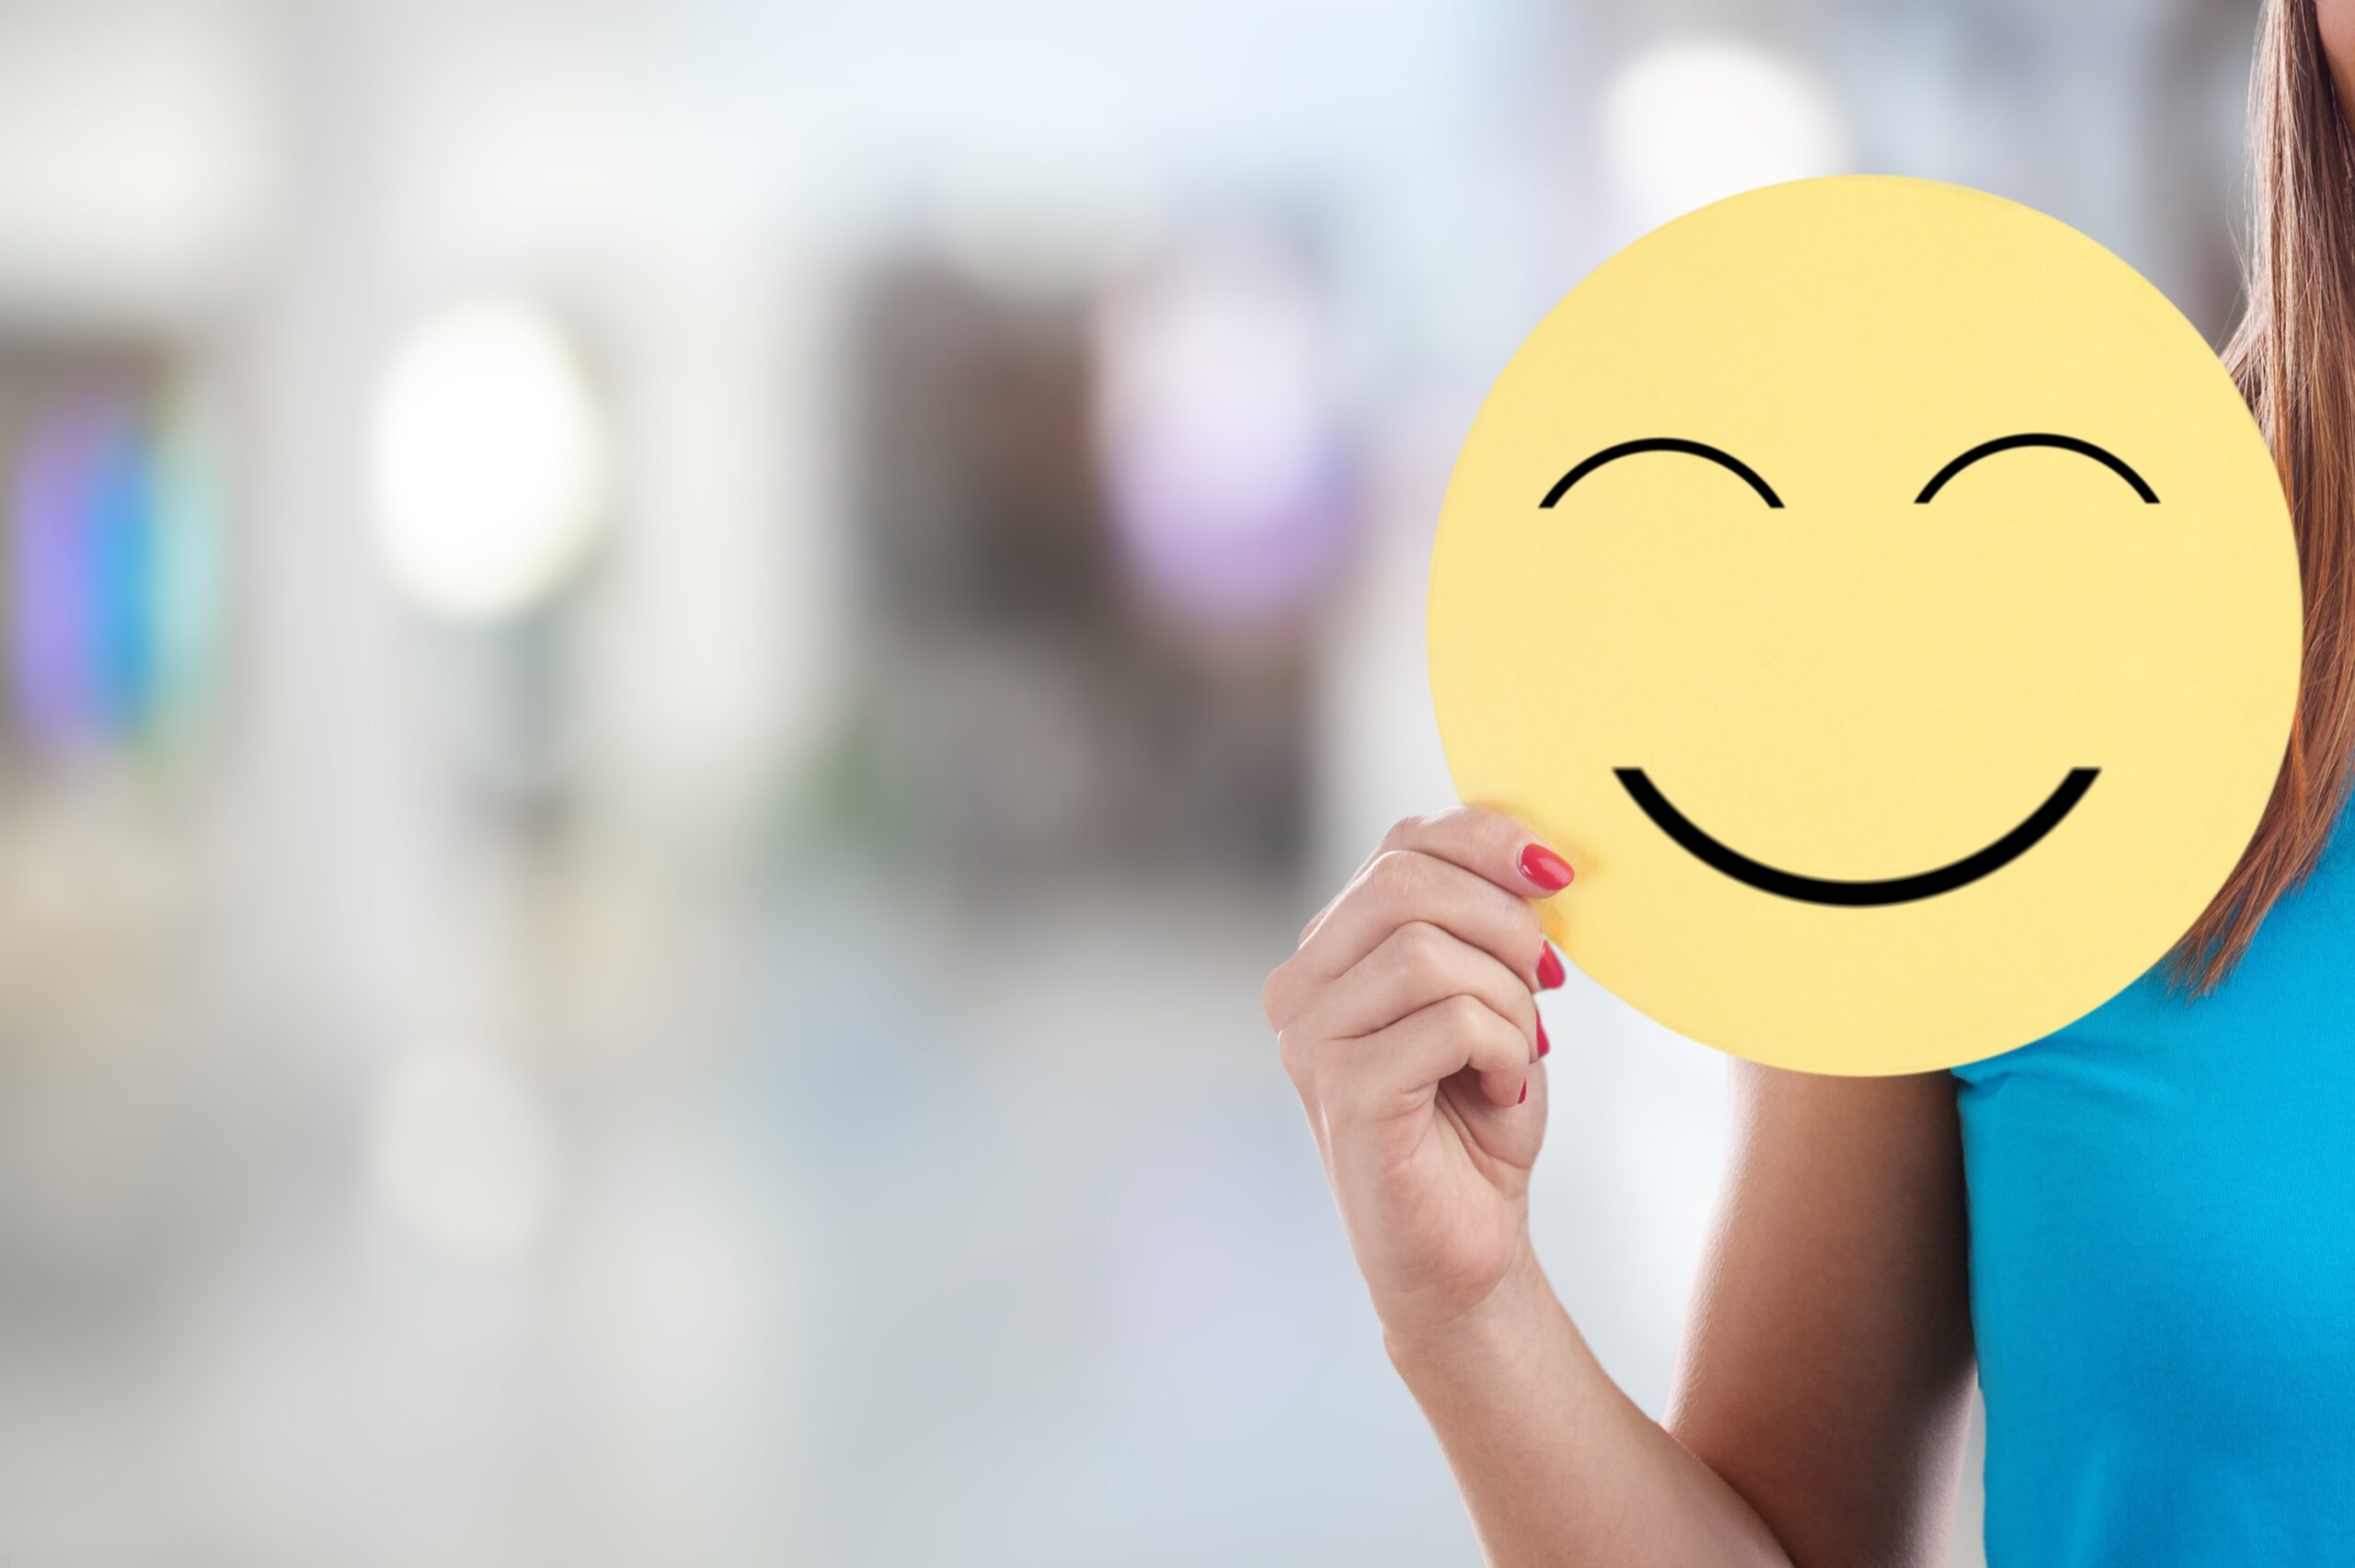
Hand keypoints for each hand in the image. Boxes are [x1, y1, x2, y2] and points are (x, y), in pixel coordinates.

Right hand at [1264, 807, 1572, 1336]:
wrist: (1467, 1251)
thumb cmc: (1477, 1122)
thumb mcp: (1489, 997)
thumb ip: (1487, 922)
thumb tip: (1534, 856)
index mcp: (1330, 950)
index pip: (1401, 844)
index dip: (1488, 839)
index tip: (1560, 874)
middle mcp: (1300, 988)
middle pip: (1404, 880)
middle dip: (1503, 921)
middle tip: (1547, 982)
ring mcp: (1312, 1041)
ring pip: (1427, 952)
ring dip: (1506, 999)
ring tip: (1517, 1051)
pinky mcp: (1346, 1092)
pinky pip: (1447, 1021)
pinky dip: (1502, 1048)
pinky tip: (1503, 1089)